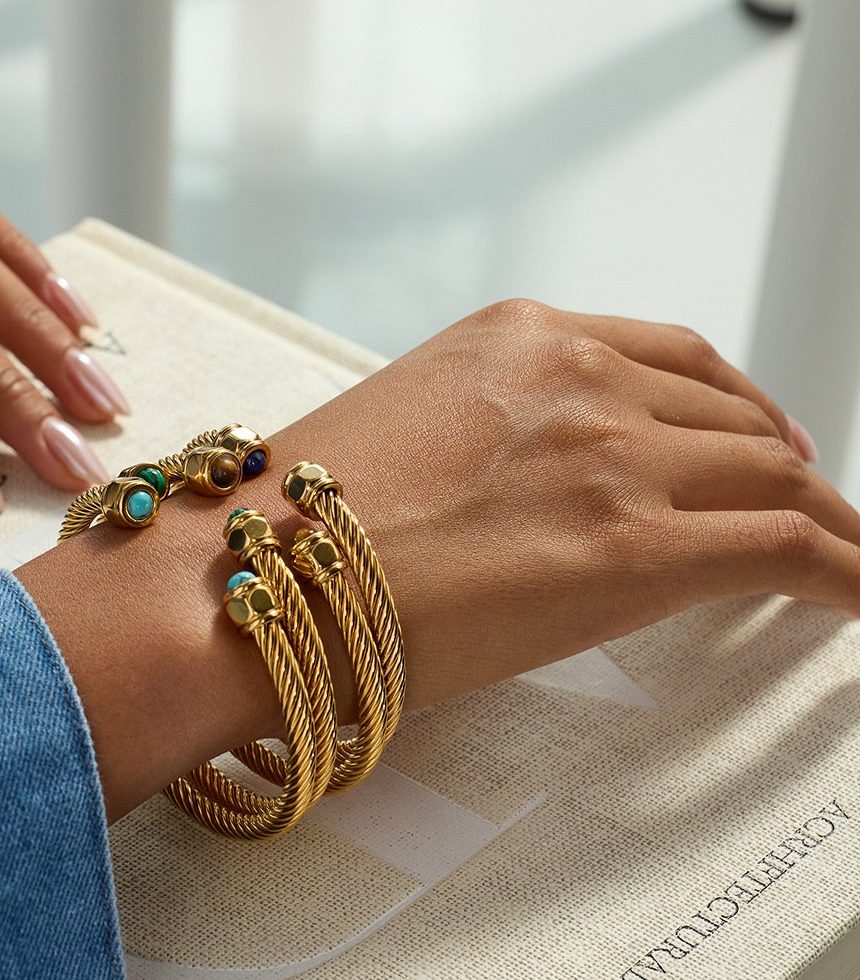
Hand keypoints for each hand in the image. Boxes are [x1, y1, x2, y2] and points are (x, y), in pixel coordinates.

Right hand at [20, 301, 848, 818]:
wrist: (239, 582)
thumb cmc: (289, 527)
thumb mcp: (399, 441)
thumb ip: (482, 445)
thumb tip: (515, 499)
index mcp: (517, 339)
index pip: (673, 360)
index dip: (733, 408)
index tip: (754, 446)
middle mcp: (578, 376)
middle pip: (737, 419)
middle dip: (780, 470)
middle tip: (801, 518)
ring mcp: (611, 457)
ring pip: (776, 480)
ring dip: (821, 524)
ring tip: (846, 564)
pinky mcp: (633, 550)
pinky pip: (790, 549)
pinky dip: (848, 571)